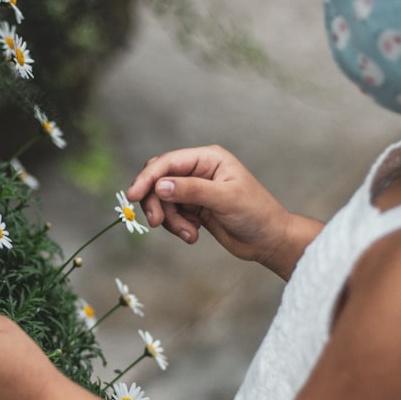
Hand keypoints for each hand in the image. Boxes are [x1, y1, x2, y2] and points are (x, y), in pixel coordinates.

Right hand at [126, 145, 309, 276]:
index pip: (167, 163)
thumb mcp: (224, 199)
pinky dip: (176, 227)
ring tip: (189, 234)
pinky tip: (193, 235)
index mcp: (208, 159)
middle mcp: (198, 170)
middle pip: (158, 180)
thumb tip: (160, 186)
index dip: (147, 178)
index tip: (132, 196)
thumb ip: (191, 190)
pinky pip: (170, 214)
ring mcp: (194, 189)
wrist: (268, 240)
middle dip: (155, 202)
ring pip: (162, 200)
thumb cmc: (256, 214)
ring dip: (170, 220)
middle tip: (157, 223)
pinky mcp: (192, 207)